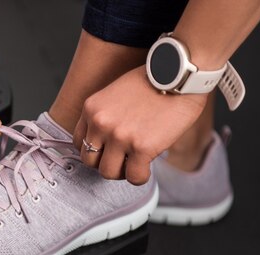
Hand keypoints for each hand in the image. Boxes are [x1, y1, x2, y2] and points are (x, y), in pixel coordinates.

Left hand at [73, 65, 207, 184]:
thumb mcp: (116, 92)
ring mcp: (119, 136)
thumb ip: (107, 115)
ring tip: (135, 163)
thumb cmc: (155, 79)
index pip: (78, 142)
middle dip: (105, 162)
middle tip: (122, 158)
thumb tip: (108, 140)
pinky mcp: (141, 147)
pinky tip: (147, 168)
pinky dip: (140, 177)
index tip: (108, 149)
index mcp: (91, 108)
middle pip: (89, 160)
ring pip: (107, 173)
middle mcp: (100, 123)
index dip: (95, 150)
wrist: (180, 72)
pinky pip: (134, 176)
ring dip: (122, 172)